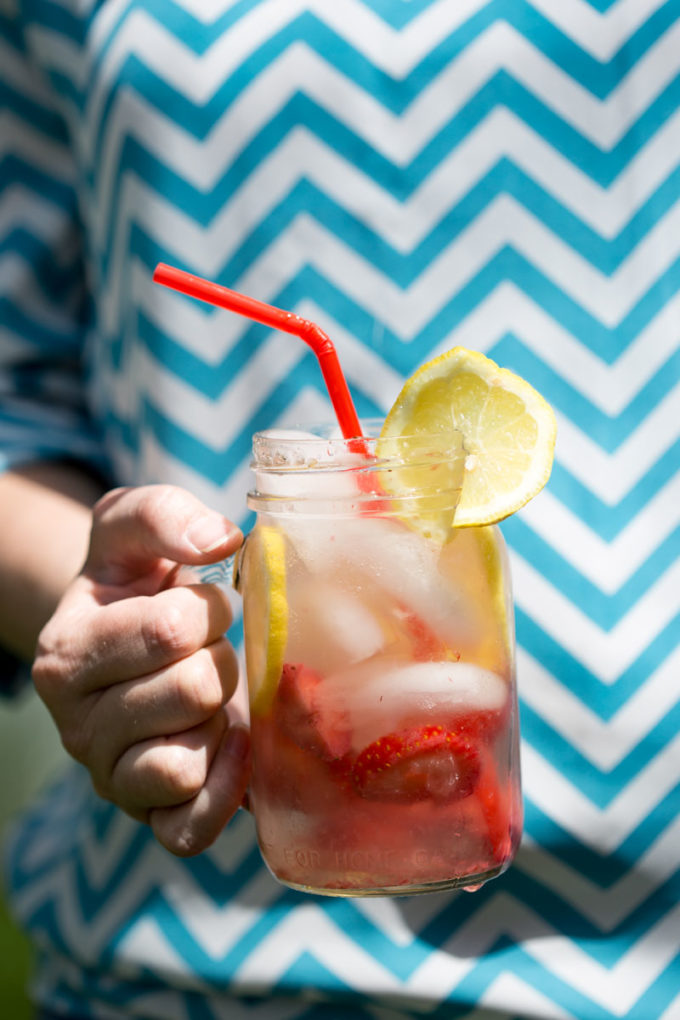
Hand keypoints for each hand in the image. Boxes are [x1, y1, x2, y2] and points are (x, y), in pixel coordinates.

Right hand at [33, 484, 248, 855]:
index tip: (204, 603)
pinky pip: (187, 830)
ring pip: (185, 764)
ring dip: (220, 721)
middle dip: (221, 660)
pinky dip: (223, 789)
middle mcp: (76, 726)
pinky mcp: (147, 817)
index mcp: (66, 652)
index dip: (210, 608)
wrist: (136, 638)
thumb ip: (165, 515)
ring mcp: (110, 778)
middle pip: (191, 691)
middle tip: (209, 651)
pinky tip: (230, 744)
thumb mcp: (133, 529)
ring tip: (210, 696)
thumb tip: (220, 541)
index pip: (169, 630)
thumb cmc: (138, 582)